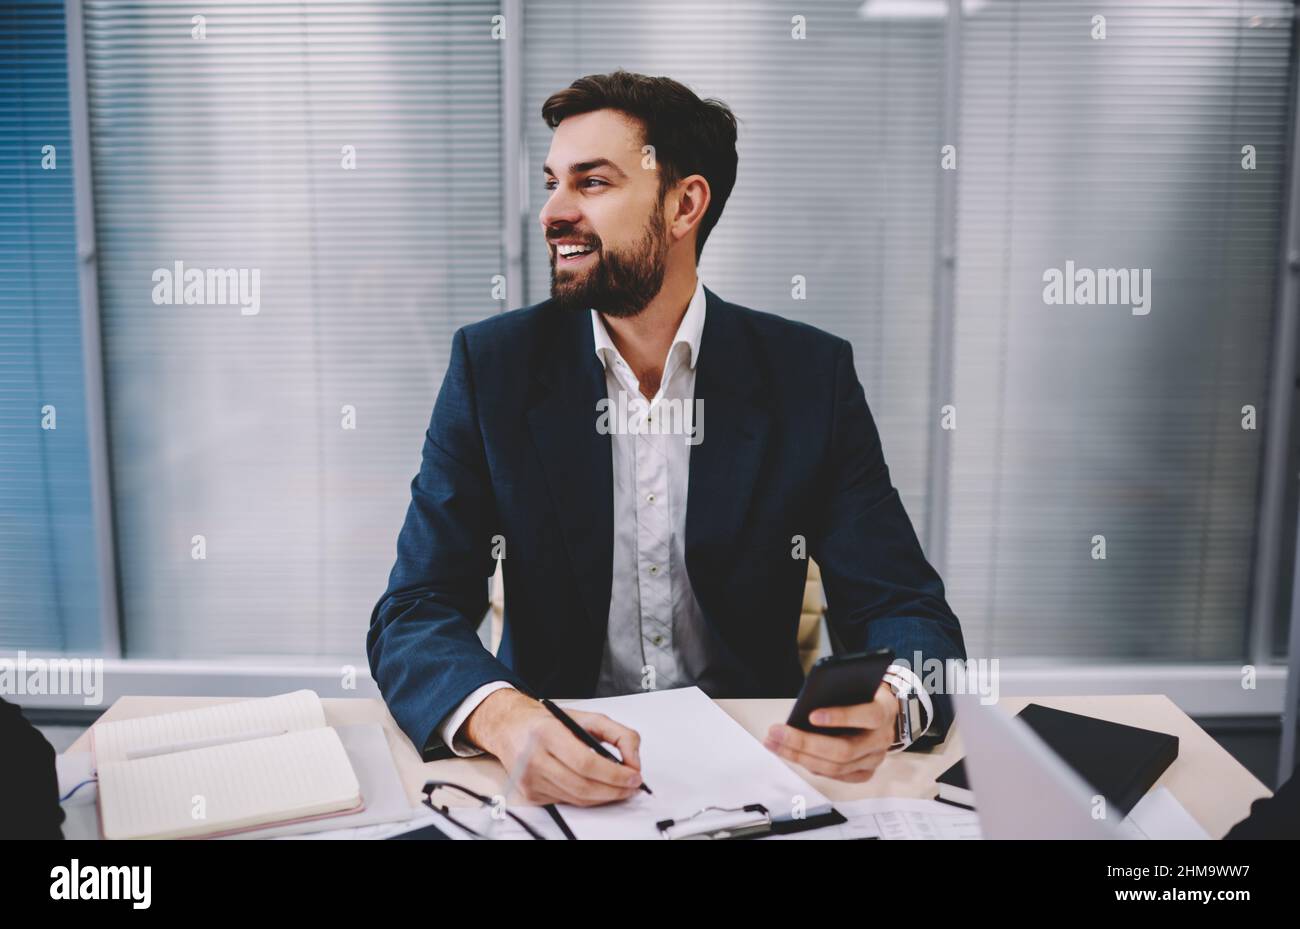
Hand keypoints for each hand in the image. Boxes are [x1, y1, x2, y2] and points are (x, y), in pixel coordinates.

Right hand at [462, 688, 643, 805]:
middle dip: (614, 790)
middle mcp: (535, 758)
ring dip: (604, 797)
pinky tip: (596, 788)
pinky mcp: (530, 794)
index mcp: (548, 733)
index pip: (586, 763)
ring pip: (577, 799)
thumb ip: (618, 734)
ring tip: (620, 788)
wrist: (510, 728)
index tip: (634, 776)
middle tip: (632, 786)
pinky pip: (567, 801)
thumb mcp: (586, 716)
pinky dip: (587, 798)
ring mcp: (530, 779)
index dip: (614, 774)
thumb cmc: (547, 722)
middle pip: (583, 786)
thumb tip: (633, 761)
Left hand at [763, 681, 899, 782]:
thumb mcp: (856, 684)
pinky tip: (789, 753)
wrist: (884, 712)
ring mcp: (874, 760)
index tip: (811, 715)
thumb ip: (838, 691)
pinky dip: (810, 765)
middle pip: (844, 750)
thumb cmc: (864, 694)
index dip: (841, 717)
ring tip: (774, 742)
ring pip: (835, 767)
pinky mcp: (864, 773)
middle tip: (777, 732)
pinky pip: (834, 775)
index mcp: (884, 711)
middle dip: (805, 743)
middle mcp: (882, 740)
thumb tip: (807, 703)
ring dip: (799, 756)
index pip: (868, 716)